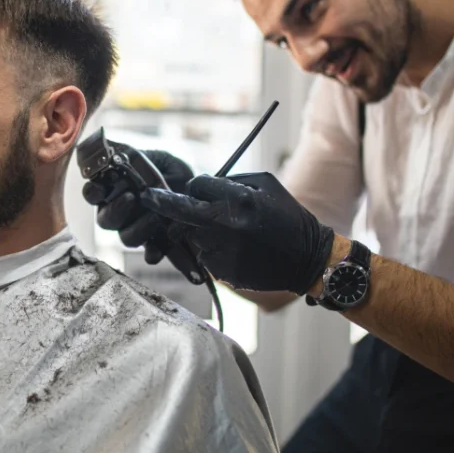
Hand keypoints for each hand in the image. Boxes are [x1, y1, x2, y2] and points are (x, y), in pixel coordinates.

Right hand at [81, 147, 194, 267]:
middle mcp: (122, 212)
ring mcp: (138, 229)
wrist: (207, 195)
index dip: (92, 192)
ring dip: (137, 228)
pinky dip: (153, 252)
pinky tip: (159, 249)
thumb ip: (133, 154)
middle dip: (116, 210)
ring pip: (125, 237)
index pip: (93, 193)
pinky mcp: (157, 244)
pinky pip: (149, 254)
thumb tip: (106, 141)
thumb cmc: (178, 174)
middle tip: (132, 198)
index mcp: (117, 190)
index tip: (100, 188)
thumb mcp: (160, 158)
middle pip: (104, 219)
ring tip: (156, 217)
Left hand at [140, 172, 334, 293]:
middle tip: (146, 197)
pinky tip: (236, 249)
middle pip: (180, 211)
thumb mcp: (264, 186)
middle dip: (162, 203)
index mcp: (238, 199)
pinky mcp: (223, 271)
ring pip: (191, 234)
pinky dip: (212, 250)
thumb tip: (200, 183)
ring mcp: (222, 250)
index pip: (196, 185)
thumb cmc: (287, 216)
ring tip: (228, 232)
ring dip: (199, 230)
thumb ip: (230, 181)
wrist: (307, 258)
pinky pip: (204, 255)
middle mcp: (226, 225)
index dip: (197, 186)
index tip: (195, 188)